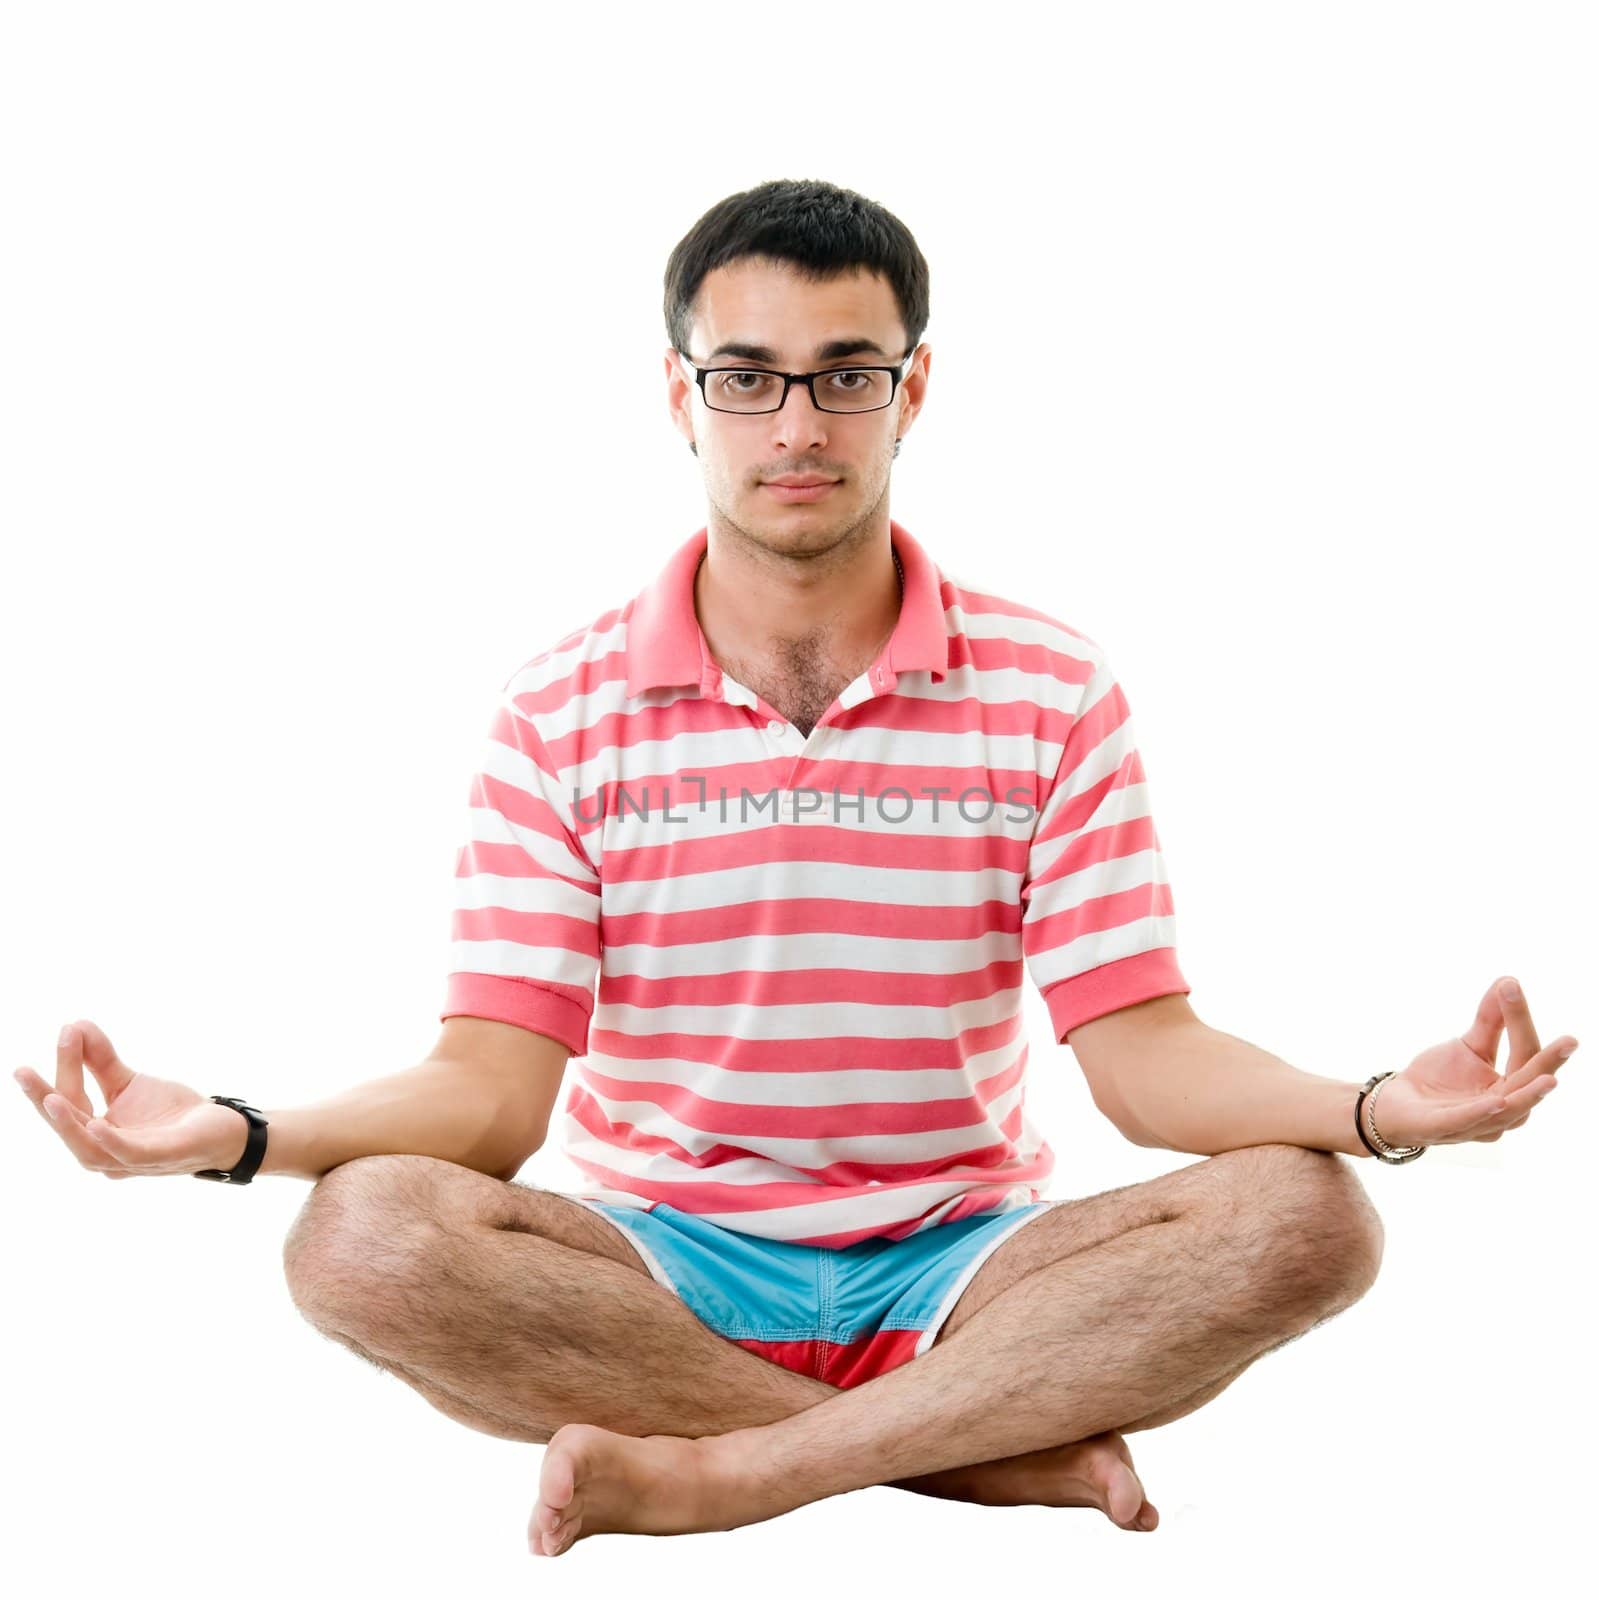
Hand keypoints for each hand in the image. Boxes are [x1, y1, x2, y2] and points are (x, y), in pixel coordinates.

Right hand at [14, 1020, 249, 1177]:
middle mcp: (105, 1153)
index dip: (63, 1069)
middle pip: (69, 1126)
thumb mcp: (130, 1082)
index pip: (70, 1102)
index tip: (65, 1031)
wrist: (221, 1129)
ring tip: (51, 1098)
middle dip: (43, 1099)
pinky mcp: (160, 1157)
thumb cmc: (169, 1112)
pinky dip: (109, 1142)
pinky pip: (128, 1154)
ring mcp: (131, 1160)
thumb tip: (74, 1025)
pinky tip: (95, 1124)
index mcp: (94, 1135)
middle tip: (22, 1072)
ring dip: (67, 1124)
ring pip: (88, 1149)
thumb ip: (101, 1060)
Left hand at [1369, 977, 1577, 1148]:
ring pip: (1509, 1110)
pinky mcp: (1443, 1129)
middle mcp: (1502, 1111)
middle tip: (1570, 1041)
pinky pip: (1466, 1121)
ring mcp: (1476, 1124)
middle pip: (1526, 1082)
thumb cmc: (1440, 1079)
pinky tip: (1495, 1101)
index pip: (1524, 1053)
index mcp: (1511, 1089)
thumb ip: (1490, 1020)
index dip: (1520, 1021)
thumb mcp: (1469, 1046)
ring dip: (1529, 1094)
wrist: (1396, 1105)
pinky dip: (1481, 1112)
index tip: (1512, 986)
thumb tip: (1509, 981)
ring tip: (1549, 1078)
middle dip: (1548, 1063)